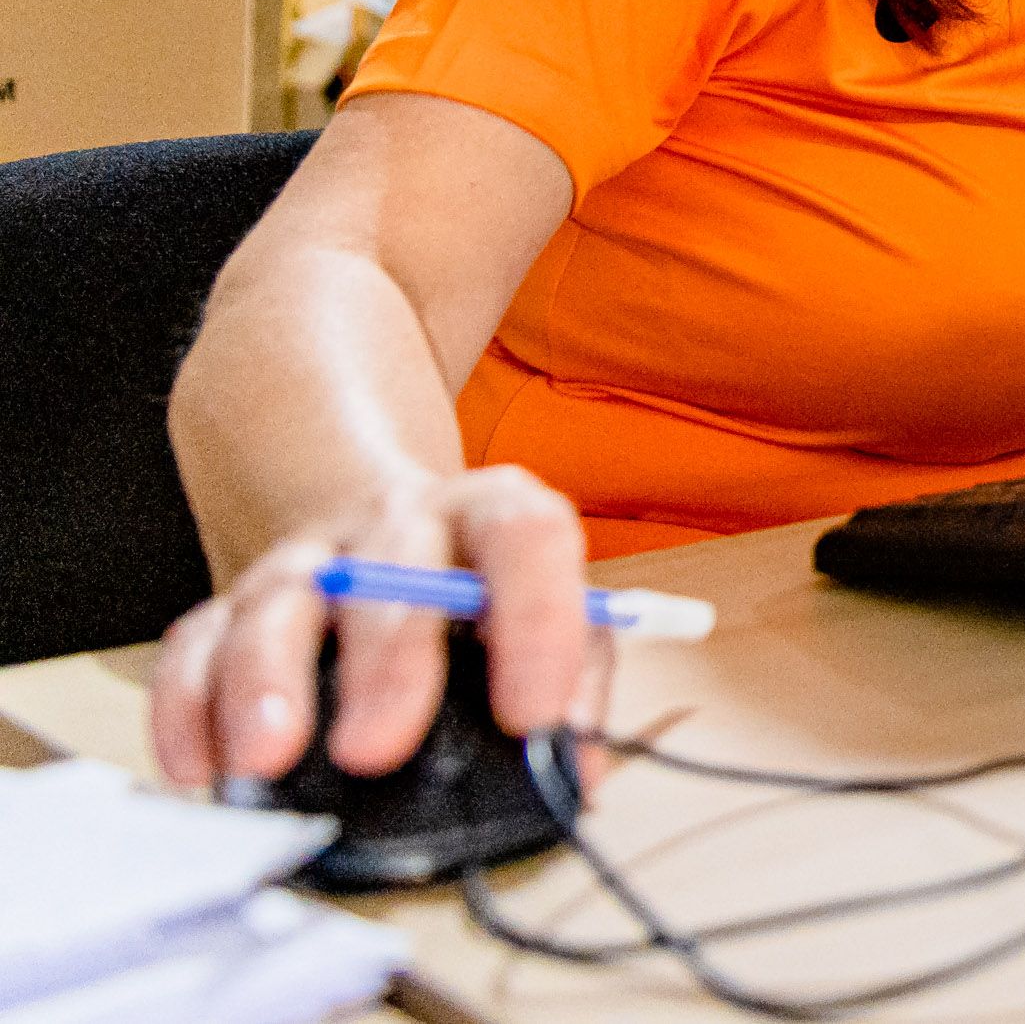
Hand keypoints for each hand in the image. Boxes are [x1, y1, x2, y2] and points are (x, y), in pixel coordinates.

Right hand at [148, 464, 599, 792]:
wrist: (379, 529)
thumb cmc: (478, 595)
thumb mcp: (549, 615)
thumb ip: (574, 682)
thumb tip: (569, 767)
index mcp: (491, 516)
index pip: (525, 539)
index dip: (537, 622)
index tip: (532, 715)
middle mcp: (395, 528)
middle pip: (390, 574)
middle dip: (386, 664)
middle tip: (376, 750)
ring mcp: (304, 562)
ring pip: (276, 605)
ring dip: (265, 684)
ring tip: (266, 760)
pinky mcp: (228, 606)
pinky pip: (193, 647)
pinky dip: (190, 709)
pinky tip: (202, 768)